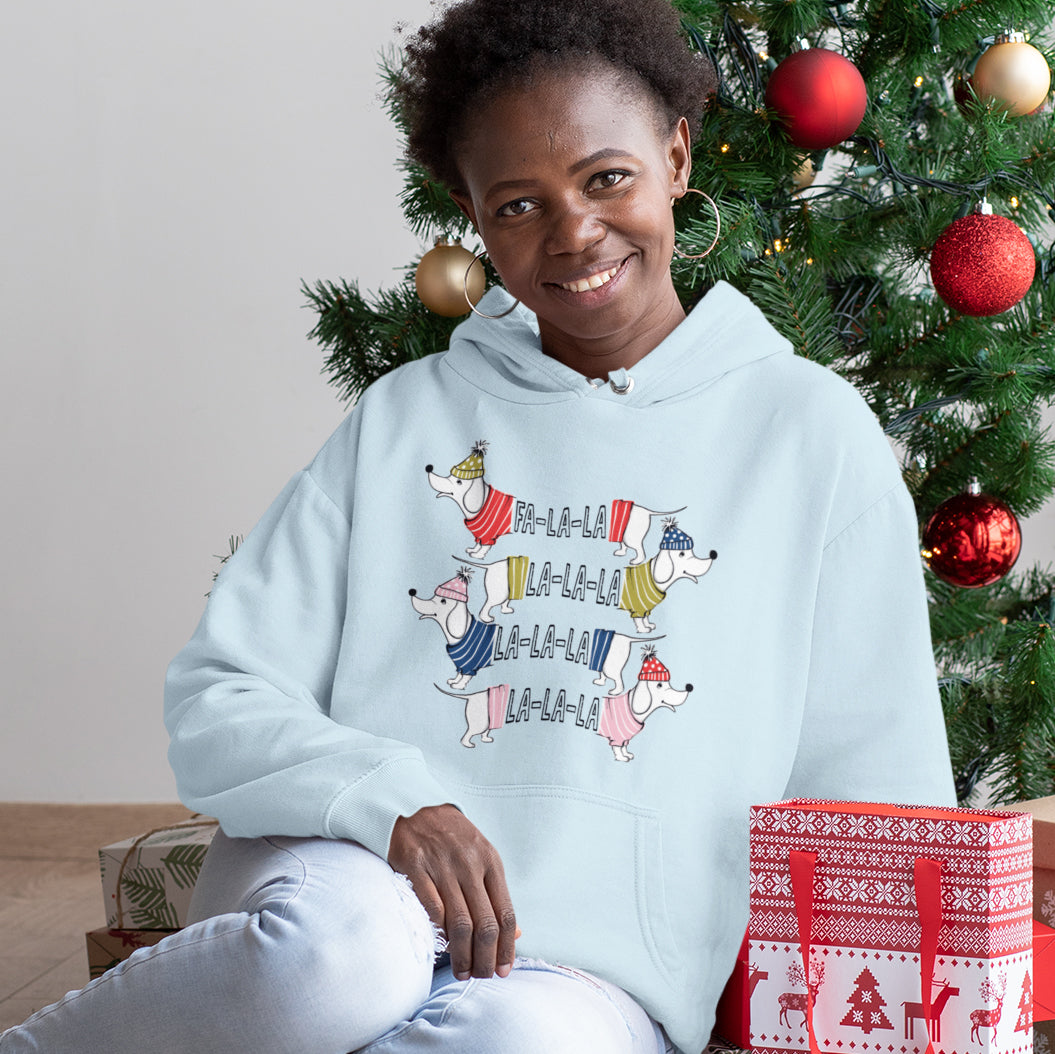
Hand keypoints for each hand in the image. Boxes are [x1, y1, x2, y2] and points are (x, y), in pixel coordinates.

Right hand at [388, 804, 516, 980]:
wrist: (417, 806)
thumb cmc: (454, 837)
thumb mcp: (483, 857)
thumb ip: (496, 894)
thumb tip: (514, 934)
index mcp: (491, 862)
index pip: (505, 914)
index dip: (506, 948)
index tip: (504, 970)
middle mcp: (470, 865)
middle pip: (485, 924)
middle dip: (486, 958)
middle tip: (481, 976)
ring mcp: (442, 866)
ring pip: (459, 923)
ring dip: (463, 955)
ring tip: (462, 971)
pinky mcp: (416, 867)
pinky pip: (432, 908)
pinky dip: (438, 932)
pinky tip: (441, 946)